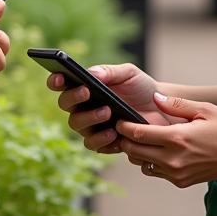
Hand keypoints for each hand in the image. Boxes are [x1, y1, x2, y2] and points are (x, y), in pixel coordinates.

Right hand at [51, 62, 175, 154]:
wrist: (161, 109)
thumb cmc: (141, 87)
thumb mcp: (129, 73)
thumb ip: (110, 71)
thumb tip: (92, 74)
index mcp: (84, 86)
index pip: (62, 83)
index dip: (55, 80)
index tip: (60, 76)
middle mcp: (82, 107)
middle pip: (65, 104)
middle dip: (73, 97)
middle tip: (87, 91)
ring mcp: (90, 126)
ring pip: (76, 124)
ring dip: (89, 118)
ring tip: (107, 112)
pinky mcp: (102, 143)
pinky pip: (93, 144)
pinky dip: (101, 139)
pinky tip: (114, 133)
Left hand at [114, 93, 216, 187]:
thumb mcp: (204, 109)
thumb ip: (176, 104)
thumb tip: (155, 98)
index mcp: (178, 139)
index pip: (139, 135)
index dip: (125, 127)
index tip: (119, 121)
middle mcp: (174, 160)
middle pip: (135, 152)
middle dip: (126, 140)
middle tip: (123, 129)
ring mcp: (177, 174)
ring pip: (143, 165)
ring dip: (138, 153)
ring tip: (141, 139)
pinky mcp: (182, 182)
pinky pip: (156, 173)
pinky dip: (151, 162)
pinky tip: (157, 150)